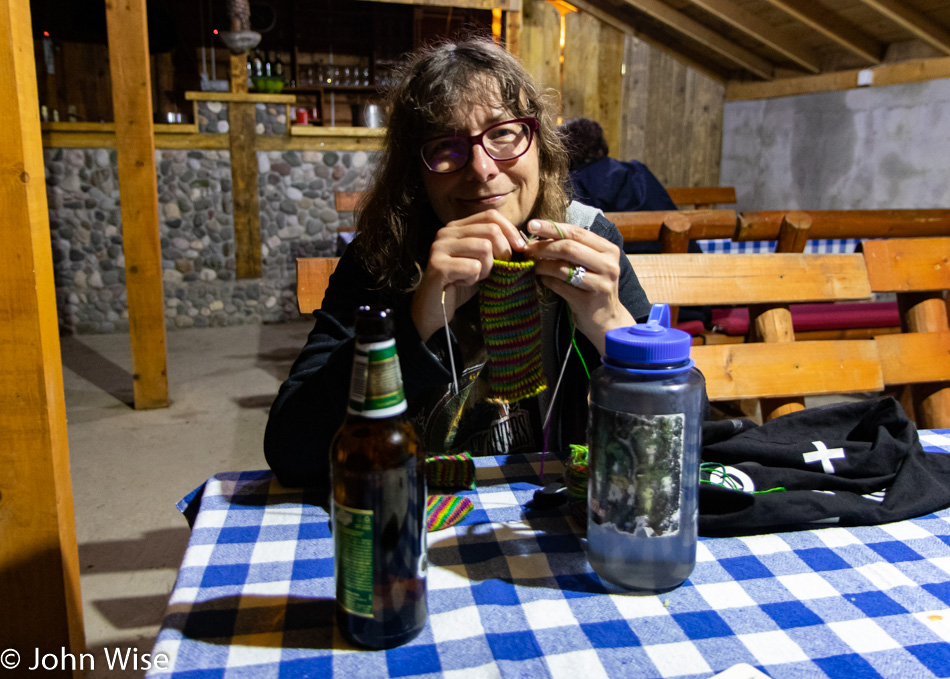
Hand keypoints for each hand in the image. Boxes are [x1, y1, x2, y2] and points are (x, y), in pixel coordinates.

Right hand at [411, 209, 526, 340]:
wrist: (434, 308)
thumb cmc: (460, 283)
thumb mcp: (482, 262)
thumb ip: (495, 248)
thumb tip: (522, 243)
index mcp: (457, 227)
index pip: (491, 216)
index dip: (510, 231)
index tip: (521, 249)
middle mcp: (446, 232)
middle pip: (491, 230)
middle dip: (502, 252)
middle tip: (496, 270)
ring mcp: (440, 247)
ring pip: (484, 247)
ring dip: (487, 268)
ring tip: (475, 277)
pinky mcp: (438, 265)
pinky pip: (473, 267)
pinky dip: (473, 279)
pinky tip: (462, 283)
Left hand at [524, 218, 633, 353]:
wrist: (607, 321)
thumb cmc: (593, 287)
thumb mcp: (591, 263)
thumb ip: (574, 248)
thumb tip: (540, 234)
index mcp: (608, 250)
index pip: (577, 232)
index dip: (552, 227)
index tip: (532, 224)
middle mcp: (608, 265)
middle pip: (569, 248)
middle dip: (544, 247)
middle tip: (527, 249)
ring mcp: (601, 284)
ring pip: (563, 268)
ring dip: (542, 265)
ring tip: (532, 265)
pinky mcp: (588, 301)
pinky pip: (559, 286)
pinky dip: (547, 280)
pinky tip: (542, 279)